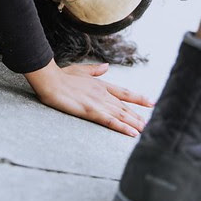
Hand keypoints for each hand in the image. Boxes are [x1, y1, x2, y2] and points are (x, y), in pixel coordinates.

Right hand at [24, 59, 153, 136]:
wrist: (50, 80)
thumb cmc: (62, 75)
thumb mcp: (80, 70)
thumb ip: (95, 70)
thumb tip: (106, 66)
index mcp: (101, 84)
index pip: (124, 93)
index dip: (138, 98)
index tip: (151, 102)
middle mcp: (103, 94)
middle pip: (124, 107)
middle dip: (137, 116)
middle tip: (149, 124)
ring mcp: (98, 102)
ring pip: (121, 114)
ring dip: (134, 123)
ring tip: (144, 130)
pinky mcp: (90, 111)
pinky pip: (110, 121)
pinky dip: (122, 127)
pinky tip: (132, 133)